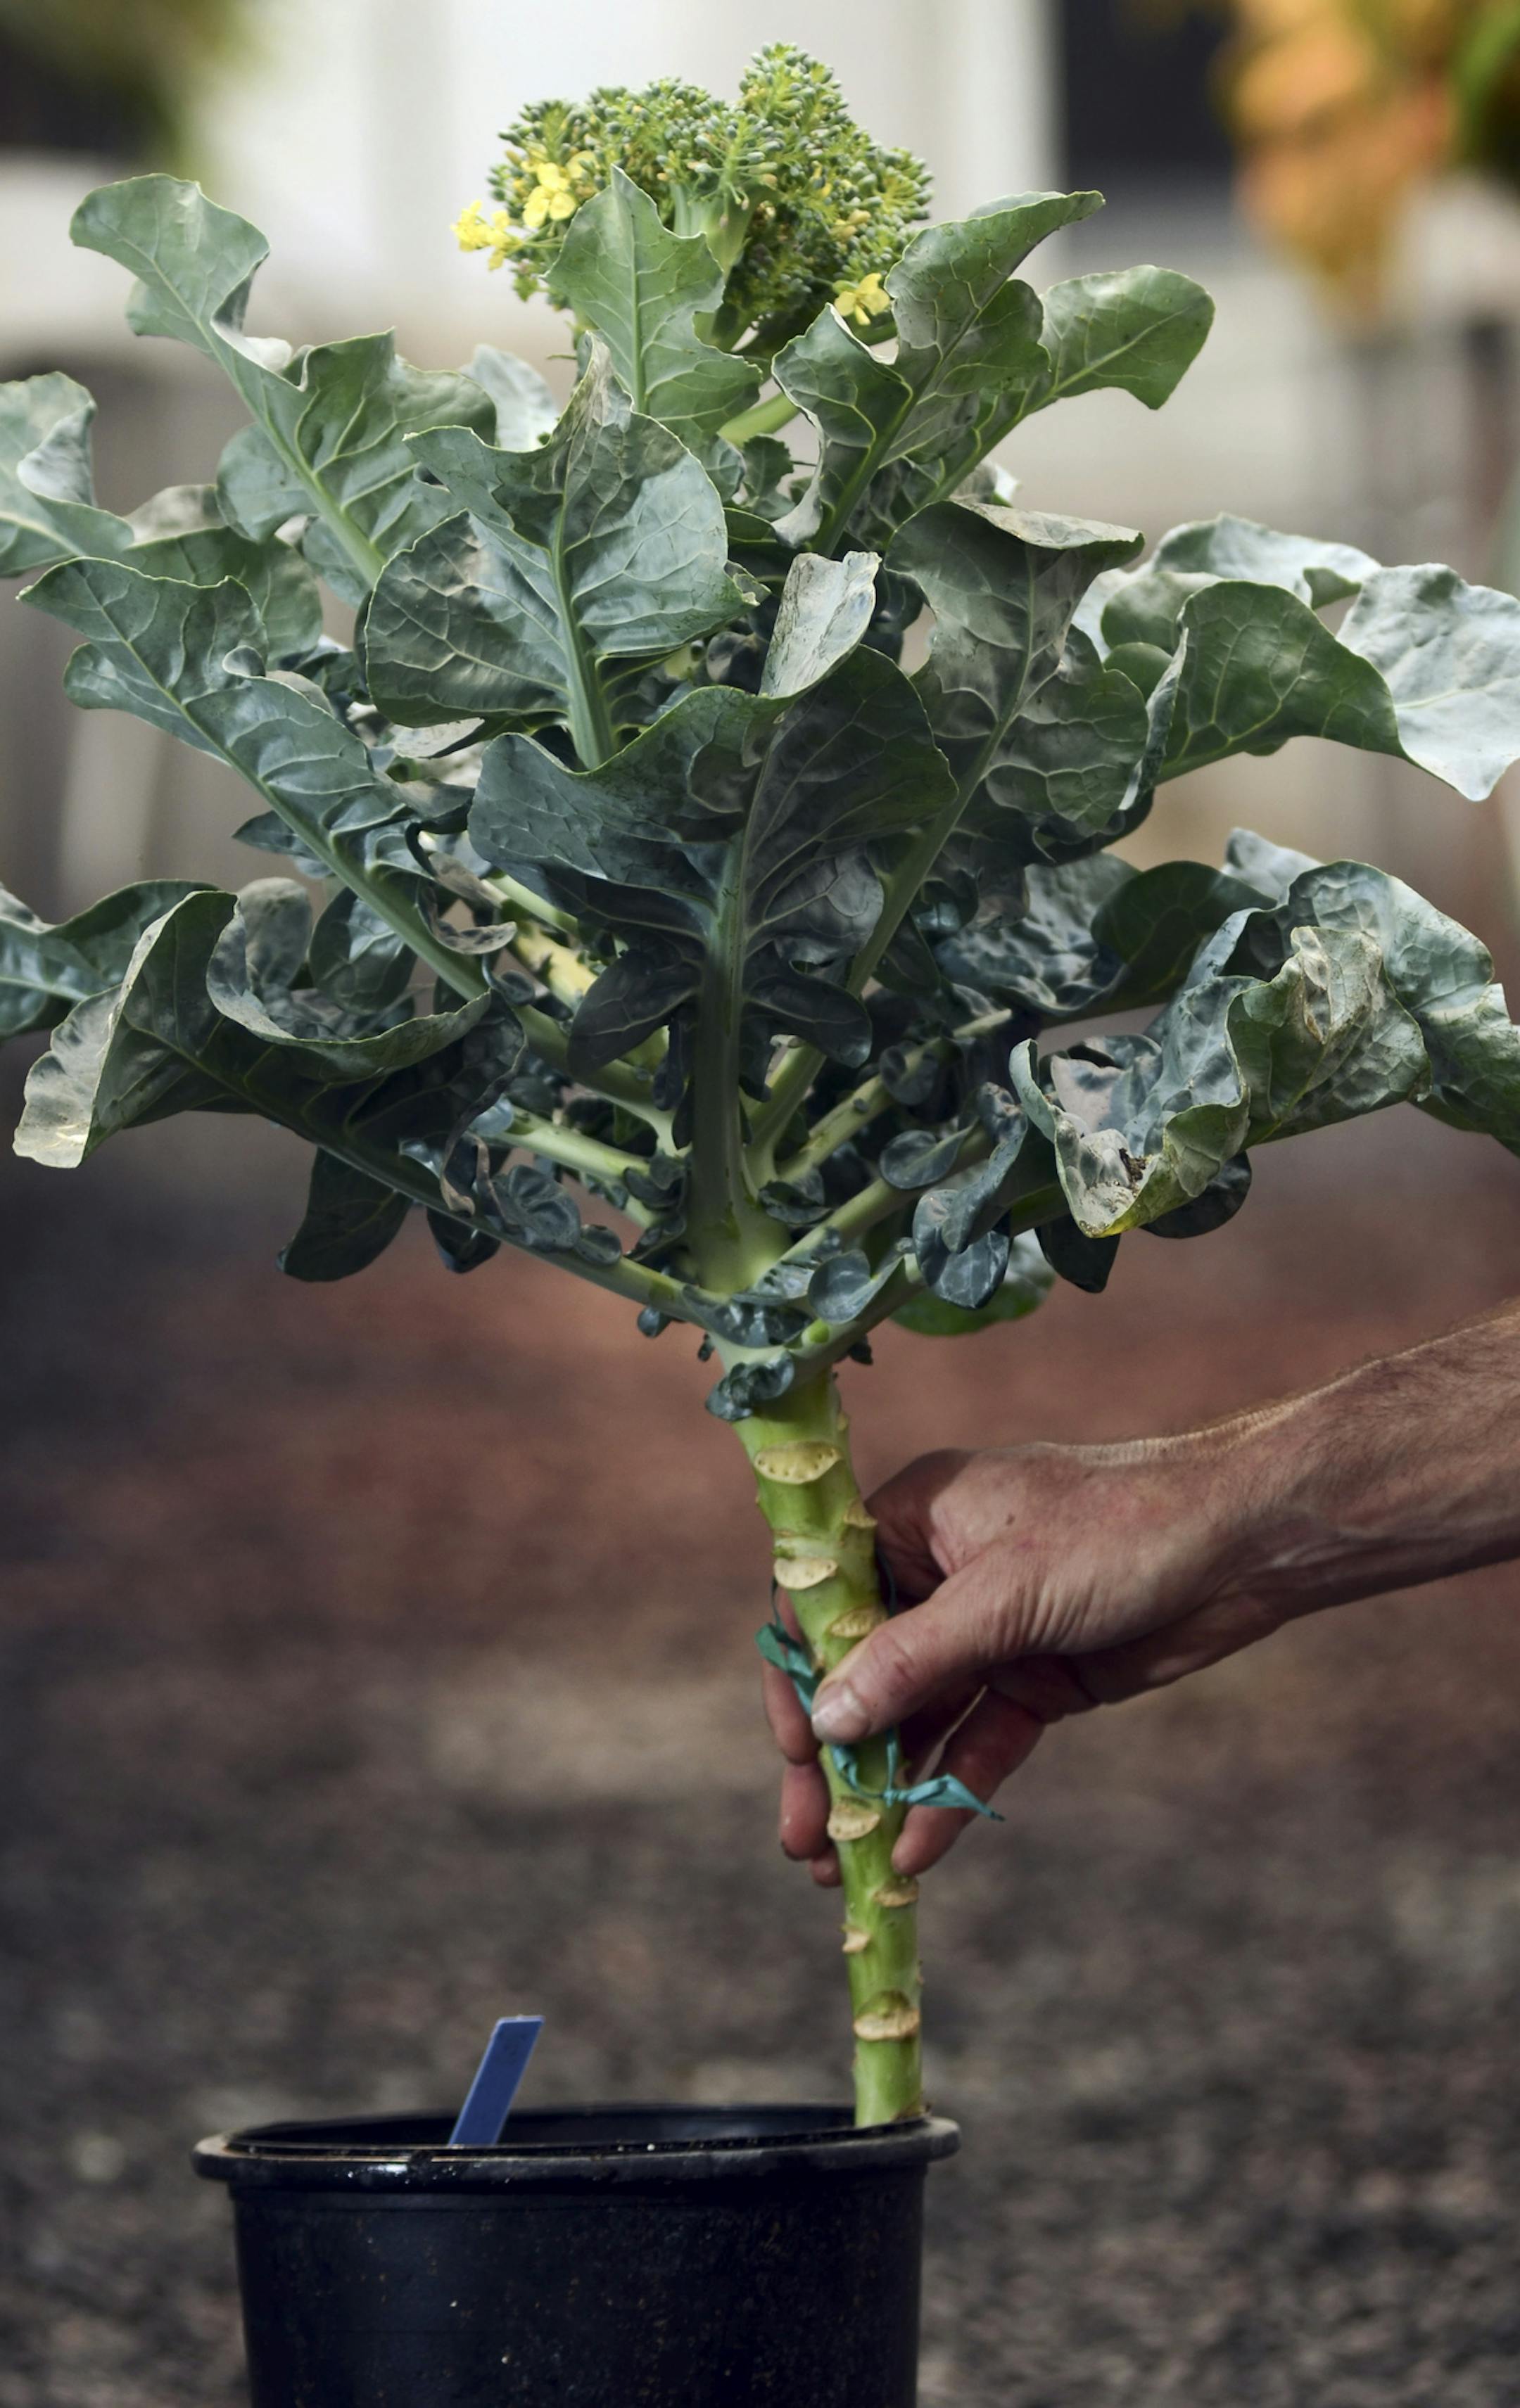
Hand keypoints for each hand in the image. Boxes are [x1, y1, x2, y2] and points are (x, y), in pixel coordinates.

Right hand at [763, 1434, 1282, 1884]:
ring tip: (848, 1868)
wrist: (1247, 1544)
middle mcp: (940, 1572)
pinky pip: (978, 1742)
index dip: (800, 1675)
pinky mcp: (1038, 1679)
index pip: (824, 1598)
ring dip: (883, 1789)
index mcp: (915, 1518)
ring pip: (917, 1718)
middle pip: (862, 1671)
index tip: (797, 1750)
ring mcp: (989, 1631)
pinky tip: (918, 1851)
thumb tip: (826, 1720)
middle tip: (805, 1839)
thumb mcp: (1005, 1595)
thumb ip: (911, 1661)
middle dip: (832, 1757)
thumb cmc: (1121, 1530)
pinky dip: (948, 1791)